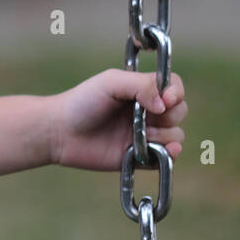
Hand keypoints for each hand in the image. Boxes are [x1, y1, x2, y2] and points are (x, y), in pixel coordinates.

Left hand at [52, 68, 185, 170]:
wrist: (60, 132)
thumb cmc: (81, 102)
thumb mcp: (111, 82)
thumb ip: (142, 85)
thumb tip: (165, 104)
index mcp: (141, 91)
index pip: (174, 88)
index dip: (175, 93)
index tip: (166, 99)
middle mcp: (147, 112)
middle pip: (179, 112)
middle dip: (170, 115)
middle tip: (148, 116)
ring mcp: (145, 135)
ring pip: (176, 135)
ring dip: (164, 135)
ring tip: (141, 135)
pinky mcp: (141, 156)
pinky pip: (167, 158)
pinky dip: (168, 154)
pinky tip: (161, 151)